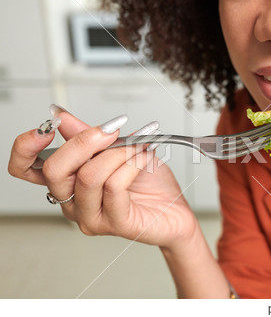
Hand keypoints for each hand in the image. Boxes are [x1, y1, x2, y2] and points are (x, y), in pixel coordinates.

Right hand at [8, 106, 197, 248]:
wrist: (176, 212)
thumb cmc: (149, 184)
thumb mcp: (118, 150)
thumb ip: (88, 136)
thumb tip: (60, 115)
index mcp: (67, 183)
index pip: (25, 170)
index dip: (25, 148)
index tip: (47, 127)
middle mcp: (73, 202)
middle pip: (55, 170)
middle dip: (84, 141)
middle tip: (111, 129)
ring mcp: (92, 216)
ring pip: (88, 176)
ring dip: (118, 152)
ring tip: (139, 145)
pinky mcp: (115, 223)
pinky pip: (115, 187)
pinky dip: (132, 164)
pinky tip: (145, 157)